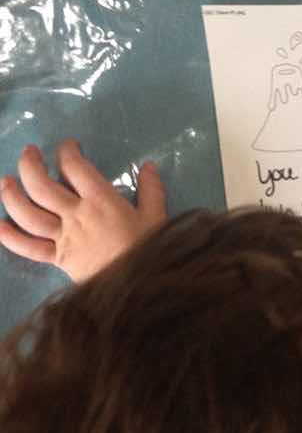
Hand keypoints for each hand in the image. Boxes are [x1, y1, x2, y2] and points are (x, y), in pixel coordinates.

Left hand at [0, 140, 166, 282]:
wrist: (140, 286)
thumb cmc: (149, 249)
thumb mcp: (156, 217)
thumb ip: (152, 190)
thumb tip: (148, 166)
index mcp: (101, 201)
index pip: (76, 167)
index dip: (68, 151)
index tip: (69, 146)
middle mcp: (76, 215)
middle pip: (42, 186)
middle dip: (31, 165)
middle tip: (29, 153)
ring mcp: (63, 237)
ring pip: (28, 213)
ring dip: (11, 195)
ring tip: (5, 181)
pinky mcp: (58, 258)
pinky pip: (28, 247)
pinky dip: (10, 237)